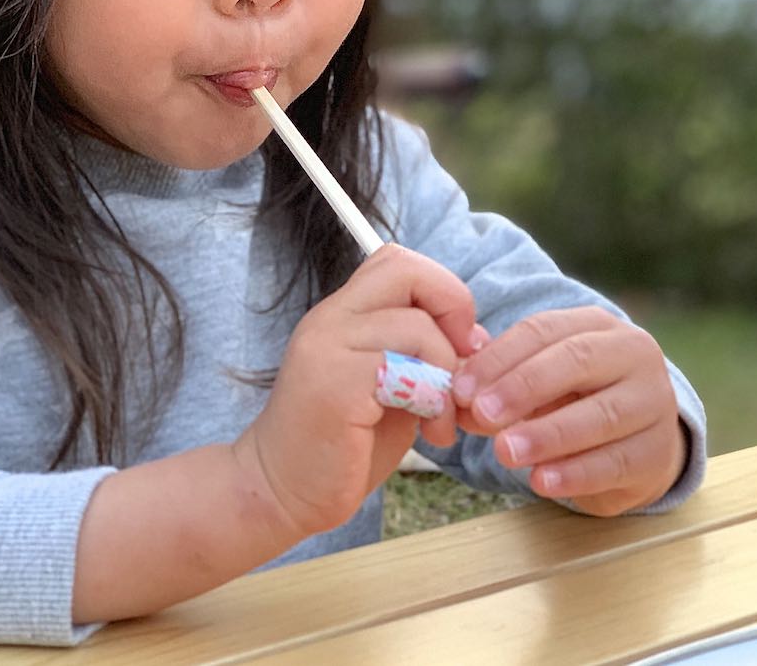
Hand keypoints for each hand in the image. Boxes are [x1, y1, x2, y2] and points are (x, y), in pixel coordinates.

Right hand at [239, 245, 479, 536]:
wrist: (280, 494)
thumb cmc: (341, 448)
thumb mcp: (390, 388)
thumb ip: (422, 355)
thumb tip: (476, 338)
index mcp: (342, 315)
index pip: (398, 262)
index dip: (442, 292)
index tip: (458, 344)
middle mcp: (330, 321)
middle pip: (407, 271)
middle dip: (453, 309)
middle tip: (460, 364)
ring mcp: (328, 349)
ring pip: (417, 328)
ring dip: (447, 377)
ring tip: (440, 421)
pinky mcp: (335, 387)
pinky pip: (406, 371)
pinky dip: (434, 402)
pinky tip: (430, 433)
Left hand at [453, 307, 686, 516]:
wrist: (636, 445)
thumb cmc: (575, 403)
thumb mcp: (538, 386)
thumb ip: (498, 387)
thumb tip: (458, 402)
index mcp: (596, 326)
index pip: (544, 330)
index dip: (499, 358)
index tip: (462, 390)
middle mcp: (633, 354)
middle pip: (577, 361)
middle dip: (524, 387)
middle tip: (483, 415)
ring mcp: (653, 402)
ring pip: (602, 415)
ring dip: (548, 434)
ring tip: (506, 452)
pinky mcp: (657, 452)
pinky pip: (616, 462)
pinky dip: (575, 474)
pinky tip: (541, 481)